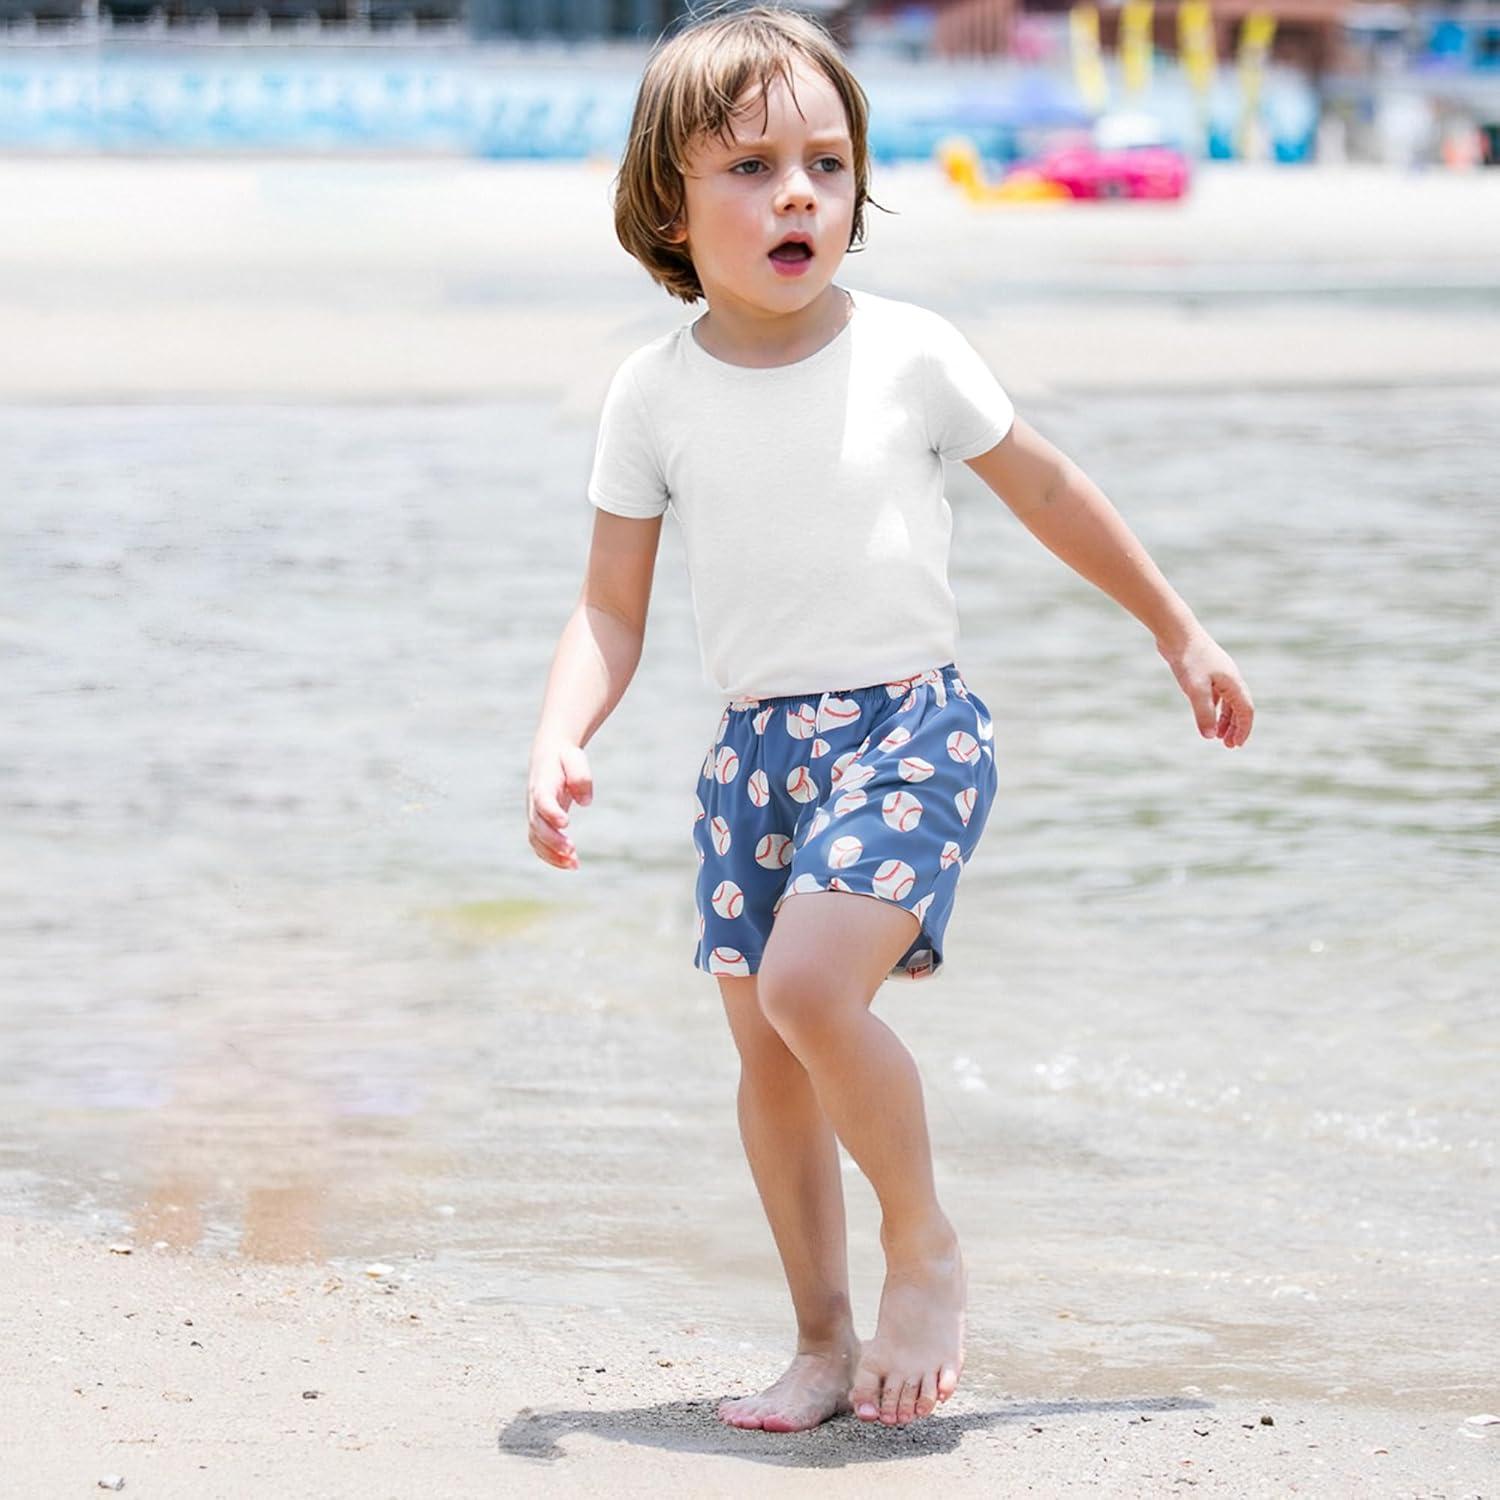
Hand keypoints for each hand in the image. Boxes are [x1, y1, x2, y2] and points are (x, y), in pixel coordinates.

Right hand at [527, 740, 592, 868]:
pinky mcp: (539, 823)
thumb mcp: (575, 758)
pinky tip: (571, 864)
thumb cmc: (565, 758)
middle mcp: (534, 802)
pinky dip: (552, 857)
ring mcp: (534, 814)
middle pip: (537, 825)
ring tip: (574, 864)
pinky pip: (540, 844)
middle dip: (552, 840)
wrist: (549, 755)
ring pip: (536, 839)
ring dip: (552, 855)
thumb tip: (585, 802)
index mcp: (542, 784)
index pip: (542, 801)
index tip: (566, 823)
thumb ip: (581, 777)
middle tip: (572, 850)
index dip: (551, 813)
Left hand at [1156, 628, 1254, 747]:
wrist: (1176, 632)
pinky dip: (1215, 708)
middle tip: (1228, 745)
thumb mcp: (1196, 689)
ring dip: (1225, 719)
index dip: (1243, 730)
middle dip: (1235, 728)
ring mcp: (1218, 674)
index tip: (1235, 745)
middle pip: (1239, 708)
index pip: (1246, 711)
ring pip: (1227, 701)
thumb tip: (1209, 736)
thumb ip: (1204, 713)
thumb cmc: (1189, 659)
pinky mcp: (1205, 671)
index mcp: (1233, 683)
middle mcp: (1230, 678)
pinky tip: (1207, 715)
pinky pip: (1216, 694)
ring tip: (1216, 735)